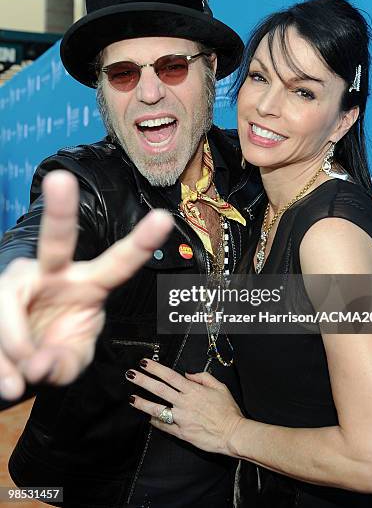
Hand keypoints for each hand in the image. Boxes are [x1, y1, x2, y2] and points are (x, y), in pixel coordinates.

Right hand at [0, 170, 173, 400]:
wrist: (17, 367)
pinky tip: (10, 381)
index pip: (118, 263)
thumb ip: (63, 365)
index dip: (140, 241)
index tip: (163, 217)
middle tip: (59, 179)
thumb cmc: (54, 355)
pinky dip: (1, 364)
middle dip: (59, 210)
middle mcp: (55, 274)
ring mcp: (19, 281)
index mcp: (89, 285)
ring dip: (14, 349)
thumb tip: (37, 364)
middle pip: (56, 240)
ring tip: (20, 382)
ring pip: (9, 305)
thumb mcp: (70, 365)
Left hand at [126, 358, 244, 454]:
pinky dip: (156, 422)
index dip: (155, 368)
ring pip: (158, 409)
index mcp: (193, 390)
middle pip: (159, 389)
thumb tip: (188, 374)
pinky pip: (165, 426)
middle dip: (143, 381)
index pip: (169, 376)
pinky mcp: (182, 433)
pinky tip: (148, 418)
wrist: (233, 433)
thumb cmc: (228, 411)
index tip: (145, 363)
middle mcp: (184, 403)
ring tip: (131, 398)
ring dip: (143, 403)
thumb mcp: (220, 387)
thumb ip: (203, 377)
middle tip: (131, 375)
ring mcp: (182, 418)